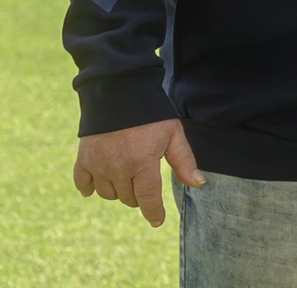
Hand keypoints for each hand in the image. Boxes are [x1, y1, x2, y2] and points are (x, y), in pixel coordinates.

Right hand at [74, 118, 204, 227]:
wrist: (119, 91)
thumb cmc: (152, 113)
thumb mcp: (173, 134)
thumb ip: (184, 161)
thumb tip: (198, 183)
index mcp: (143, 163)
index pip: (148, 198)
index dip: (154, 212)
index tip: (157, 220)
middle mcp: (119, 169)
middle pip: (129, 198)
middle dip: (139, 196)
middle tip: (145, 181)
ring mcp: (98, 165)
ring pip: (108, 194)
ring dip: (119, 191)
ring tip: (128, 177)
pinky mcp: (83, 159)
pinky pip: (82, 184)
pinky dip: (89, 188)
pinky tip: (95, 188)